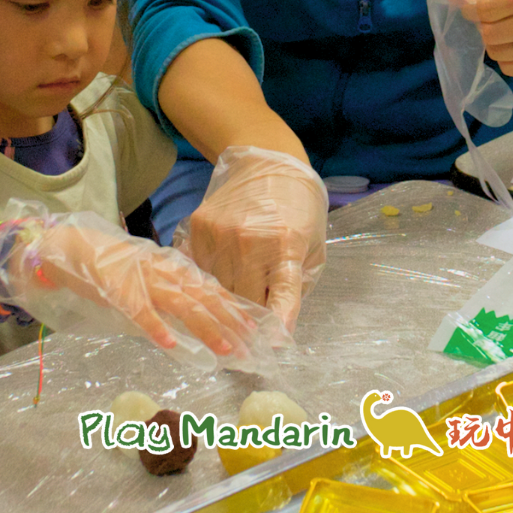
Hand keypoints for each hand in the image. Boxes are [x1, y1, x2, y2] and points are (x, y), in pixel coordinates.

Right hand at [0, 211, 274, 362]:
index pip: (210, 289)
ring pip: (180, 303)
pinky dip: (155, 326)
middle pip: (204, 298)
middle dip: (230, 324)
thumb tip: (201, 318)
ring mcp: (140, 279)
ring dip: (205, 327)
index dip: (233, 309)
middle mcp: (162, 271)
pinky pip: (138, 310)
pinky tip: (171, 345)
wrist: (67, 245)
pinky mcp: (115, 288)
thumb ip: (172, 292)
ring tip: (225, 350)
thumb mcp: (148, 274)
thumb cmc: (110, 265)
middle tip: (249, 348)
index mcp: (170, 268)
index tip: (255, 330)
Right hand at [178, 146, 327, 331]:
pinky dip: (208, 281)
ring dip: (224, 303)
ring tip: (229, 311)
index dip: (276, 327)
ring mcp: (220, 235)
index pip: (281, 299)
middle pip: (242, 302)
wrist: (268, 164)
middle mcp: (250, 242)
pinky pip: (199, 269)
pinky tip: (214, 281)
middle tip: (248, 337)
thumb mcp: (312, 248)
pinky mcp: (199, 227)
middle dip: (247, 322)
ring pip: (216, 289)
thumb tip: (275, 325)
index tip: (270, 348)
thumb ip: (295, 287)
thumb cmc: (299, 210)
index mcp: (286, 248)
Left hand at [424, 0, 512, 78]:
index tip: (476, 4)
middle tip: (495, 17)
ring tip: (510, 28)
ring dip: (494, 42)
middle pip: (490, 34)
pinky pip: (511, 69)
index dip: (471, 8)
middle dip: (483, 25)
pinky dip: (507, 58)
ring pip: (498, 53)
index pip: (484, 8)